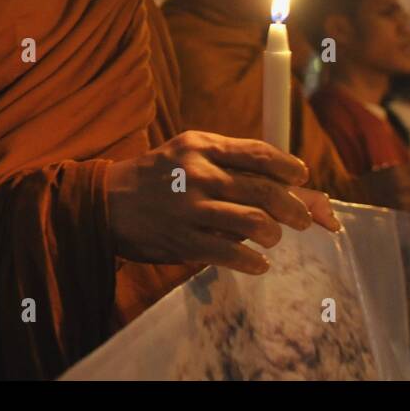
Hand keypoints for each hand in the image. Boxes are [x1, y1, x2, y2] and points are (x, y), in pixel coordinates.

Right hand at [106, 130, 340, 274]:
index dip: (288, 167)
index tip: (302, 177)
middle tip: (304, 220)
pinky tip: (259, 264)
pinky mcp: (183, 240)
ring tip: (273, 239)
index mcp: (203, 146)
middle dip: (295, 208)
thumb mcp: (189, 154)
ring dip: (274, 234)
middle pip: (265, 190)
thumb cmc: (158, 176)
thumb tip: (286, 178)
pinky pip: (230, 253)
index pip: (258, 153)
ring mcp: (191, 208)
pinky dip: (253, 261)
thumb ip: (231, 162)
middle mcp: (199, 173)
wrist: (105, 202)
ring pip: (254, 221)